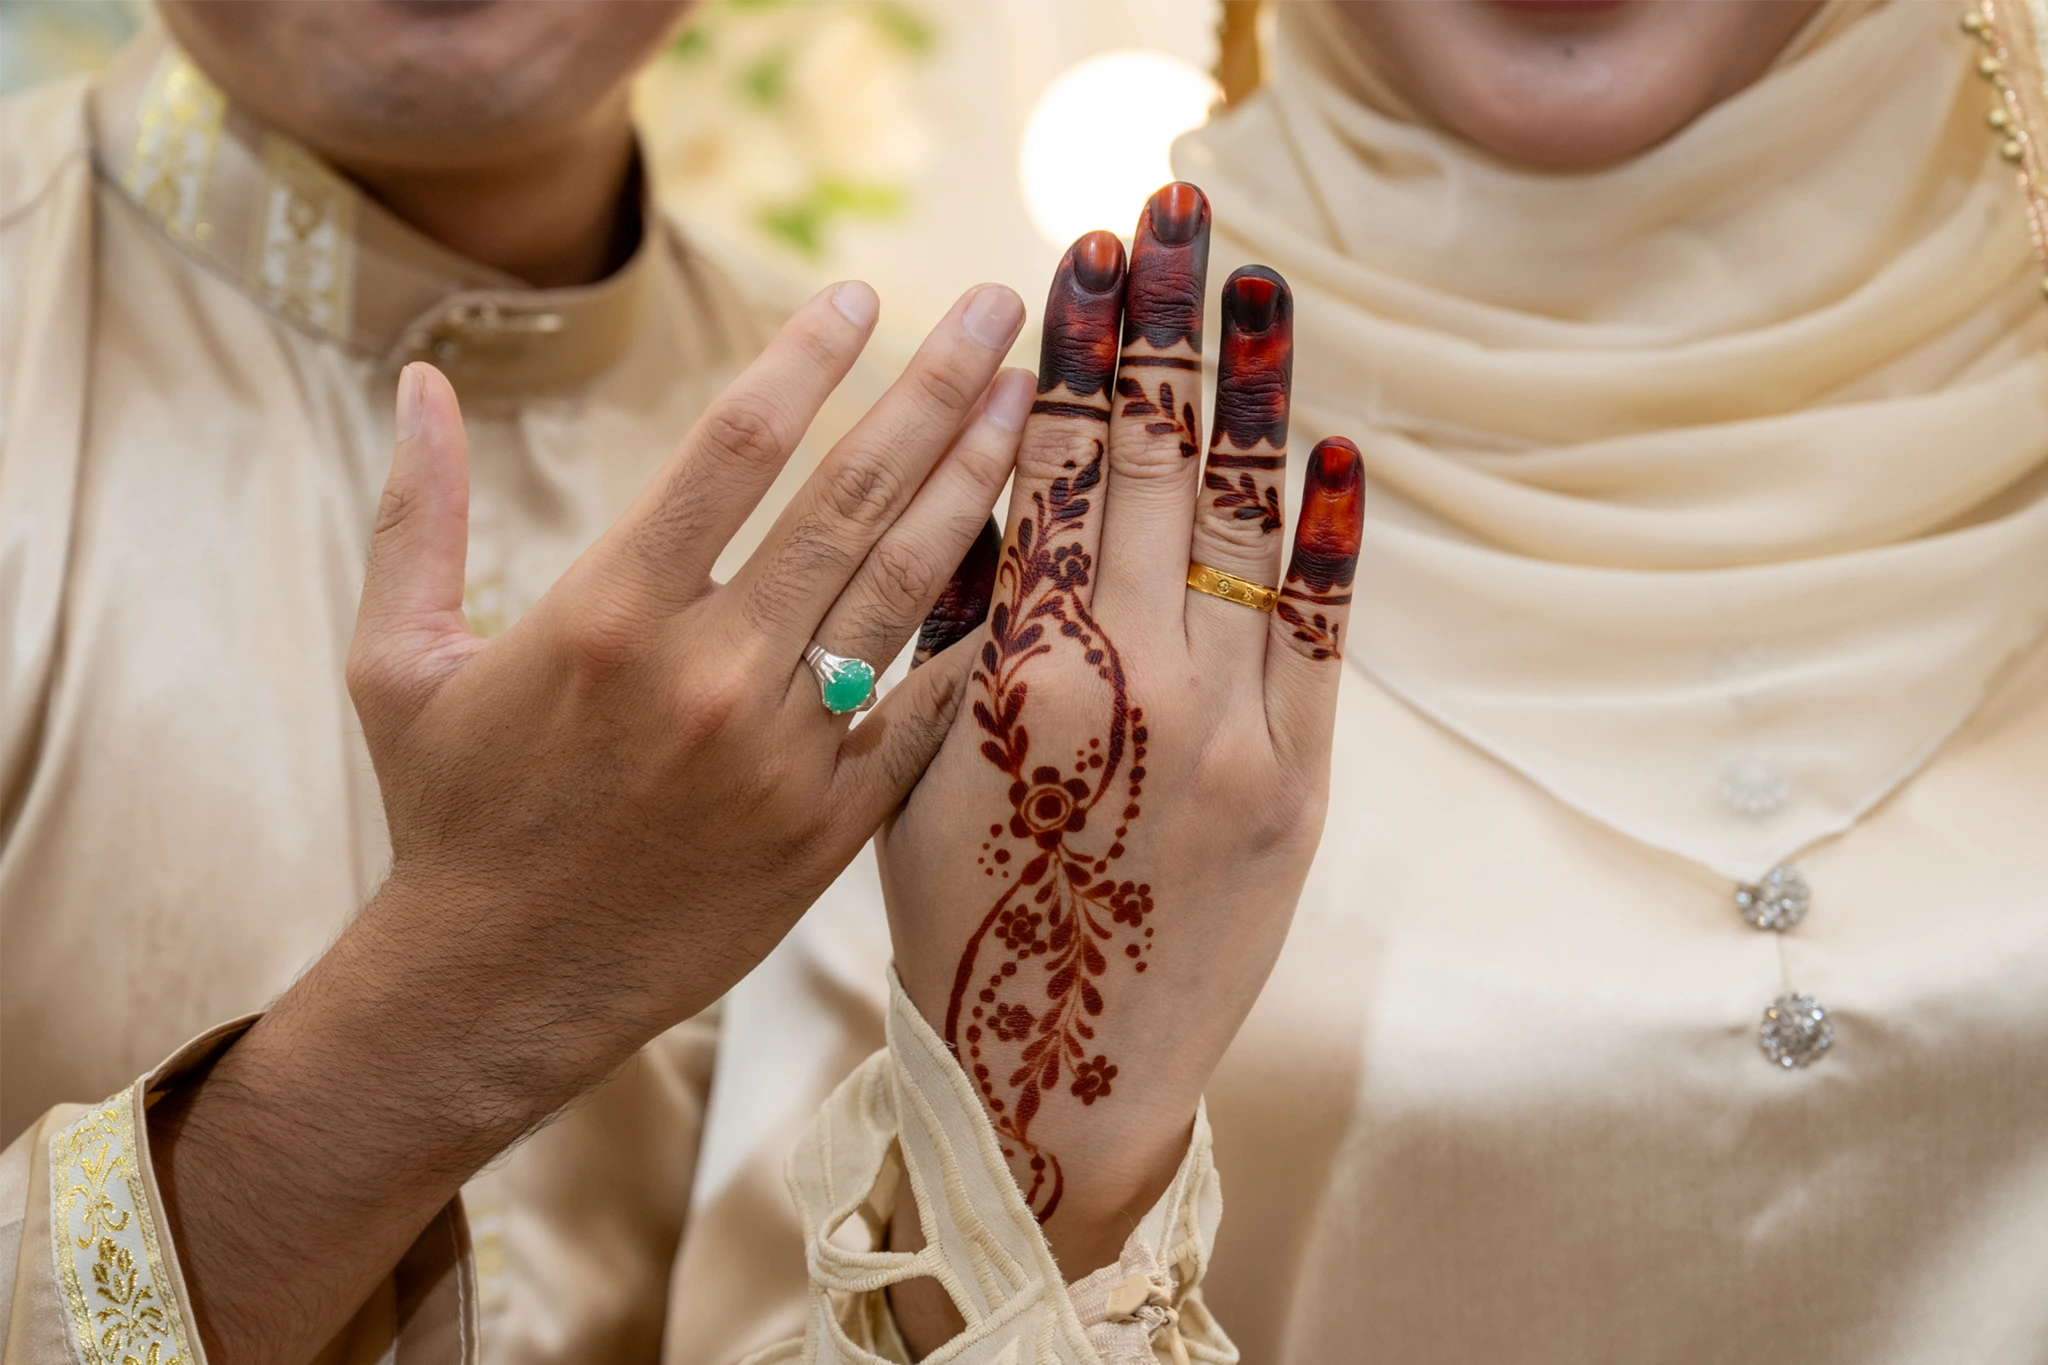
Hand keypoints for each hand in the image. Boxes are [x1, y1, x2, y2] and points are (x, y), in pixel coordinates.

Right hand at [150, 279, 1034, 1364]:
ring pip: (905, 590)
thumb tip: (418, 379)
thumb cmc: (448, 815)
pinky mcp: (829, 827)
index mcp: (605, 611)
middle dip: (933, 388)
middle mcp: (706, 672)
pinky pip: (927, 713)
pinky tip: (1036, 569)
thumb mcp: (396, 660)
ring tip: (1030, 404)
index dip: (807, 356)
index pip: (734, 443)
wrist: (496, 991)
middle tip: (996, 309)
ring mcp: (781, 754)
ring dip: (975, 485)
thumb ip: (416, 514)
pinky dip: (983, 638)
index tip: (859, 293)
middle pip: (849, 496)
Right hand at [880, 184, 1362, 1280]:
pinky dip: (1333, 539)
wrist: (1063, 1087)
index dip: (1079, 358)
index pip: (1061, 479)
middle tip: (1170, 216)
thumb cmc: (960, 931)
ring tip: (1254, 283)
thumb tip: (999, 490)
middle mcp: (1138, 692)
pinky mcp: (1303, 789)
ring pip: (1254, 528)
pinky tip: (1337, 448)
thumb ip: (958, 634)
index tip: (1082, 261)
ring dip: (1257, 394)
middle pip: (1162, 471)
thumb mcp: (913, 774)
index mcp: (1021, 685)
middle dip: (1163, 330)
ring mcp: (1238, 738)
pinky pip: (1326, 638)